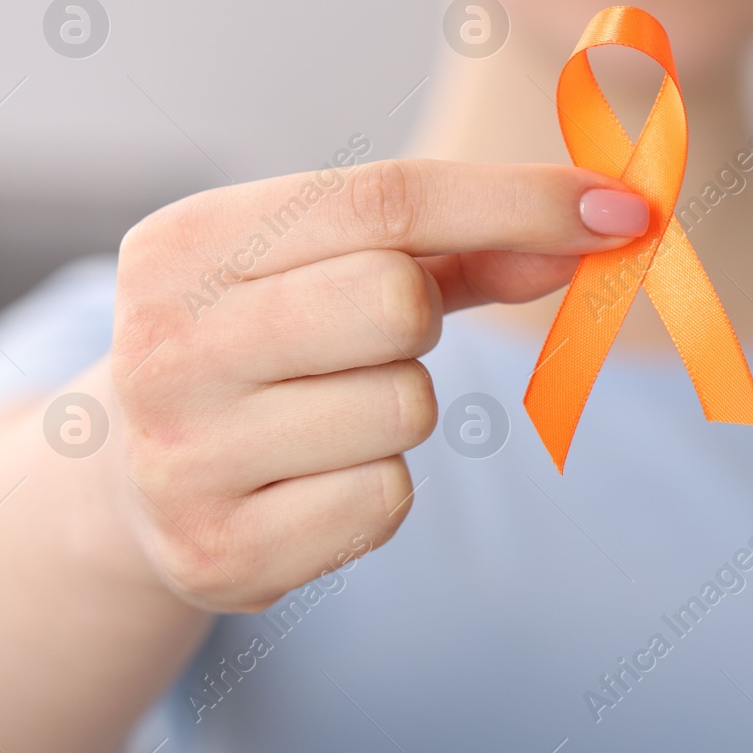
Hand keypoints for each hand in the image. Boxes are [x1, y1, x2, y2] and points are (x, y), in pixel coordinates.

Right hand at [108, 158, 647, 611]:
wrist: (130, 480)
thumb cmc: (265, 345)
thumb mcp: (332, 269)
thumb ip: (463, 244)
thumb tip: (599, 225)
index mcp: (185, 244)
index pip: (386, 199)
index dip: (521, 200)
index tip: (623, 211)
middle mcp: (163, 344)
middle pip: (395, 302)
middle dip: (421, 318)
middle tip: (378, 337)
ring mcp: (181, 456)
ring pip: (405, 408)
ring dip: (400, 407)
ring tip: (326, 412)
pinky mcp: (218, 553)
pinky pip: (386, 500)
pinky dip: (379, 488)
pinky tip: (314, 478)